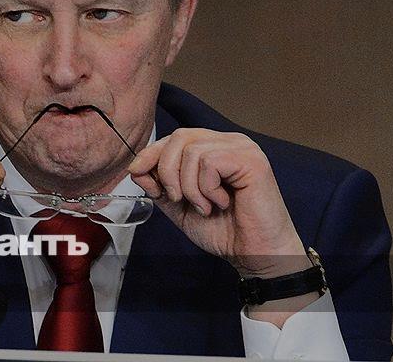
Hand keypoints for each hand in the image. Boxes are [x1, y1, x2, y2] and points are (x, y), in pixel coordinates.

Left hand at [128, 128, 310, 279]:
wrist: (255, 255)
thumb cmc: (225, 231)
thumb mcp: (182, 207)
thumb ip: (161, 187)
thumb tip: (137, 168)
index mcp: (215, 148)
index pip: (176, 137)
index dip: (151, 153)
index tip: (136, 172)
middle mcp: (230, 142)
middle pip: (180, 137)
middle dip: (167, 171)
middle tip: (178, 199)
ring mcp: (243, 148)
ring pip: (192, 152)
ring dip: (190, 187)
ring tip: (206, 206)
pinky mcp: (252, 160)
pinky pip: (210, 163)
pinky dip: (206, 189)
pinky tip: (221, 203)